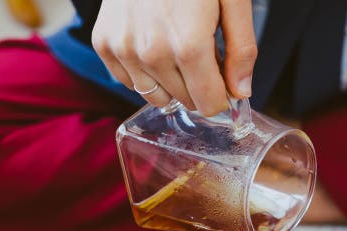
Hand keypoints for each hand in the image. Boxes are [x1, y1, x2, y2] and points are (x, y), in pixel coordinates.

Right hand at [92, 0, 256, 115]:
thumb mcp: (233, 2)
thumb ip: (241, 50)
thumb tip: (241, 92)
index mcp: (189, 46)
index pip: (208, 104)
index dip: (220, 95)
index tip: (222, 77)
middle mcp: (152, 53)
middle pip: (185, 100)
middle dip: (197, 83)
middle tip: (199, 47)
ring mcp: (124, 49)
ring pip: (157, 96)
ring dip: (170, 81)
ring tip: (174, 44)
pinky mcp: (104, 43)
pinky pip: (129, 82)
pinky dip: (144, 71)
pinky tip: (152, 43)